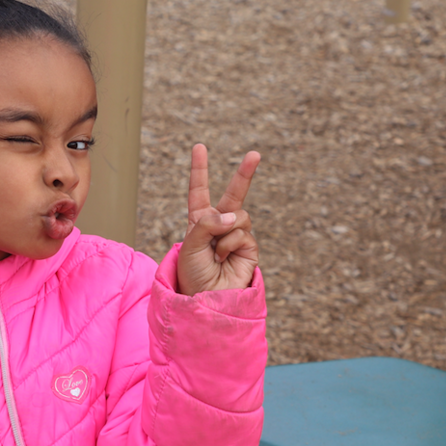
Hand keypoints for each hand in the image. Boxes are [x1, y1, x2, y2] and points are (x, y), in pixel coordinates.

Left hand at [176, 144, 260, 295]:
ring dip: (224, 232)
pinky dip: (230, 245)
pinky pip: (242, 234)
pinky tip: (223, 259)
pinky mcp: (249, 248)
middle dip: (245, 173)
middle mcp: (219, 225)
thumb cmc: (192, 273)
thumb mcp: (190, 245)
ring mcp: (236, 235)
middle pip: (233, 194)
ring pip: (238, 216)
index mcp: (199, 221)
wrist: (206, 297)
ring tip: (215, 252)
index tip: (199, 147)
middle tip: (255, 154)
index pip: (199, 191)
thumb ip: (208, 224)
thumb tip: (233, 216)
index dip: (200, 169)